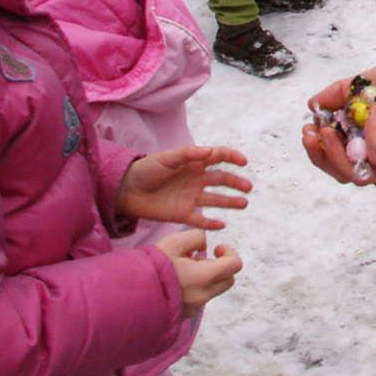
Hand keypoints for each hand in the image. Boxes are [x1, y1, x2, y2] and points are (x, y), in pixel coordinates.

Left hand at [116, 145, 251, 227]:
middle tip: (248, 187)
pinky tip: (222, 224)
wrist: (127, 190)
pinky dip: (211, 222)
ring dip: (230, 202)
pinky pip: (200, 219)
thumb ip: (188, 154)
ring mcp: (190, 197)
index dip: (232, 157)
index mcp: (193, 163)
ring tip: (244, 204)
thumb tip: (210, 152)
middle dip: (236, 182)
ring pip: (216, 200)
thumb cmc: (147, 170)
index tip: (243, 161)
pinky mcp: (183, 214)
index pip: (218, 157)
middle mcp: (196, 179)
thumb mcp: (166, 158)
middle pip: (221, 180)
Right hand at [156, 230, 242, 317]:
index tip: (216, 248)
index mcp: (204, 277)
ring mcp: (193, 308)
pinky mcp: (184, 315)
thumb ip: (195, 238)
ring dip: (206, 278)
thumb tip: (203, 245)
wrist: (127, 298)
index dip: (230, 252)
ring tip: (182, 270)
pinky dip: (195, 289)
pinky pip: (199, 300)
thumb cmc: (150, 267)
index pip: (235, 265)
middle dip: (220, 266)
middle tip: (197, 259)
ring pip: (213, 290)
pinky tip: (175, 282)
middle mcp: (202, 296)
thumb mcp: (173, 243)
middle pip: (228, 280)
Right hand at [301, 62, 375, 184]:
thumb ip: (338, 94)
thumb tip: (312, 104)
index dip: (317, 150)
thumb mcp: (363, 84)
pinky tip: (373, 110)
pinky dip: (372, 133)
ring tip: (331, 128)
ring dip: (338, 153)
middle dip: (322, 156)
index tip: (307, 130)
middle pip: (343, 174)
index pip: (336, 160)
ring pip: (358, 176)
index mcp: (366, 144)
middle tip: (312, 134)